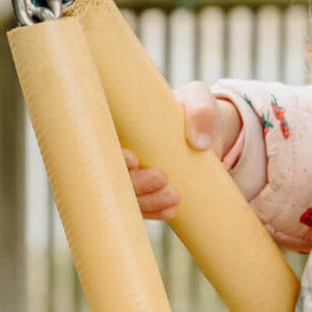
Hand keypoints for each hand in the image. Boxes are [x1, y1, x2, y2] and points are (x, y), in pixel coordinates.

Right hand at [122, 81, 241, 219]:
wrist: (208, 130)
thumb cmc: (195, 108)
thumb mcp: (200, 100)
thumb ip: (202, 112)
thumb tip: (200, 143)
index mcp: (121, 124)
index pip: (102, 141)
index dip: (111, 154)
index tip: (133, 159)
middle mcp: (120, 151)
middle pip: (112, 174)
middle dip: (134, 182)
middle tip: (161, 178)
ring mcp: (132, 173)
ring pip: (127, 195)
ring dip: (146, 201)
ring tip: (173, 198)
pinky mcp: (146, 190)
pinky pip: (141, 206)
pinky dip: (153, 211)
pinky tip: (170, 211)